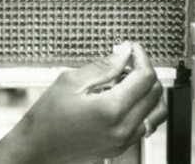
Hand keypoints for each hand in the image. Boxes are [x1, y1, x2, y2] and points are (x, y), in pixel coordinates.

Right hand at [0, 42, 167, 163]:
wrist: (38, 146)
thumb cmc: (48, 116)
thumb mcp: (70, 81)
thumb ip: (103, 66)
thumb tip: (123, 53)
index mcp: (111, 109)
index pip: (144, 78)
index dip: (141, 57)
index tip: (132, 48)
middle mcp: (123, 128)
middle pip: (155, 93)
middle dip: (145, 71)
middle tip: (127, 60)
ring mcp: (124, 140)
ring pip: (156, 111)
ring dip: (148, 91)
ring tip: (128, 79)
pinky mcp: (121, 146)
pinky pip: (146, 124)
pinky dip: (143, 108)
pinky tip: (124, 98)